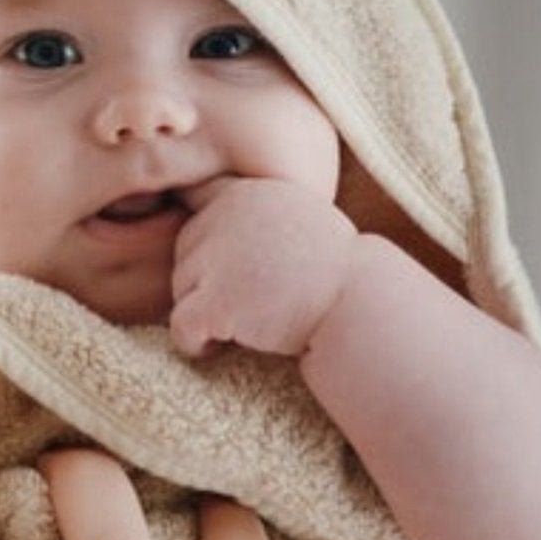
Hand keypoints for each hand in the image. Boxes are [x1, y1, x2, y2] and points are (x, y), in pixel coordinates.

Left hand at [169, 176, 359, 358]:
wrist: (361, 308)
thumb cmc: (336, 273)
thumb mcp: (298, 216)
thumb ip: (254, 213)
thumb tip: (206, 208)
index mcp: (245, 192)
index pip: (197, 209)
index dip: (211, 245)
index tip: (238, 268)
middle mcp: (226, 215)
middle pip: (185, 254)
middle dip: (207, 282)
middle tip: (249, 302)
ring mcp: (219, 257)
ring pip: (180, 291)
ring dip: (203, 312)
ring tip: (247, 321)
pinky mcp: (217, 300)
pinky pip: (181, 327)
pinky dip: (194, 343)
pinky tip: (222, 347)